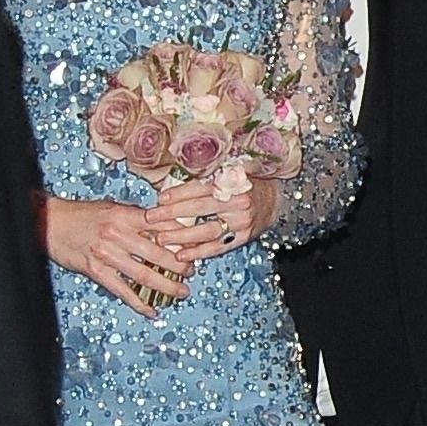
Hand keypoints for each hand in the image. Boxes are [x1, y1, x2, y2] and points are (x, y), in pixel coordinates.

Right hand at [42, 194, 191, 315]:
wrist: (50, 223)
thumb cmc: (83, 214)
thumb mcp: (113, 208)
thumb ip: (138, 218)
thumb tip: (167, 226)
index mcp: (125, 215)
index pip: (162, 228)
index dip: (182, 239)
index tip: (196, 247)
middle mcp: (117, 234)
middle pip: (158, 254)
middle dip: (179, 266)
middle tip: (191, 273)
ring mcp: (106, 255)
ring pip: (144, 275)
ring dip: (166, 286)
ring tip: (181, 293)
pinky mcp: (96, 271)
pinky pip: (122, 290)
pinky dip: (139, 303)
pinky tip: (152, 310)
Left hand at [145, 170, 278, 263]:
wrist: (274, 200)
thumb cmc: (245, 183)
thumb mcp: (230, 170)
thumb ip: (205, 174)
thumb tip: (170, 180)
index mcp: (234, 181)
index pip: (201, 187)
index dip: (179, 193)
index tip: (160, 198)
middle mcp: (239, 201)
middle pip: (200, 209)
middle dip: (172, 214)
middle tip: (151, 219)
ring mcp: (242, 222)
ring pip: (207, 231)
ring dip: (182, 236)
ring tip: (161, 239)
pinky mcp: (243, 238)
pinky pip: (218, 247)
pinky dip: (198, 252)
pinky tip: (181, 255)